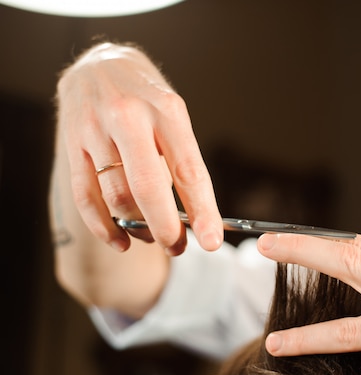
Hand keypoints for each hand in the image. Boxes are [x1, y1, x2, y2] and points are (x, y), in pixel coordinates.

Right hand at [56, 42, 222, 254]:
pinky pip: (85, 197)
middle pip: (148, 188)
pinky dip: (103, 226)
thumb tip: (194, 215)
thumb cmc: (146, 98)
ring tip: (152, 236)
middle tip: (178, 248)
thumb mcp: (173, 115)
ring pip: (117, 197)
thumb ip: (181, 160)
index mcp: (167, 111)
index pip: (189, 171)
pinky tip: (120, 240)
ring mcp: (96, 131)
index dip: (202, 210)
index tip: (212, 241)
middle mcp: (130, 118)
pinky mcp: (72, 144)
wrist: (99, 64)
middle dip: (166, 228)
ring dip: (138, 228)